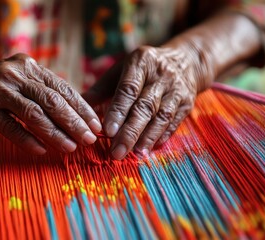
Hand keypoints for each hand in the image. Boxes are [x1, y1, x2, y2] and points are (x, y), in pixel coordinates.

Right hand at [0, 53, 101, 154]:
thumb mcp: (24, 78)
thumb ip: (45, 90)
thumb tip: (78, 115)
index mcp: (32, 68)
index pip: (63, 89)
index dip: (82, 108)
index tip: (96, 125)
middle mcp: (17, 75)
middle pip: (51, 101)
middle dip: (74, 122)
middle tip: (89, 139)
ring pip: (33, 114)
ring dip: (55, 133)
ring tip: (71, 147)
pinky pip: (9, 126)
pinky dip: (26, 139)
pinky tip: (41, 151)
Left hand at [85, 46, 202, 158]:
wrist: (185, 62)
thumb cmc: (142, 70)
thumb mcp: (121, 71)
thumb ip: (100, 89)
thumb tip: (77, 107)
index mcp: (141, 62)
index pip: (129, 89)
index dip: (118, 111)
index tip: (107, 131)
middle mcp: (161, 74)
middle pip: (145, 106)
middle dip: (130, 131)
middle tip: (117, 152)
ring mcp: (177, 89)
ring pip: (161, 116)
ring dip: (146, 137)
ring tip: (133, 154)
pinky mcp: (187, 102)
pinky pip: (173, 122)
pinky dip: (161, 136)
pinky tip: (149, 148)